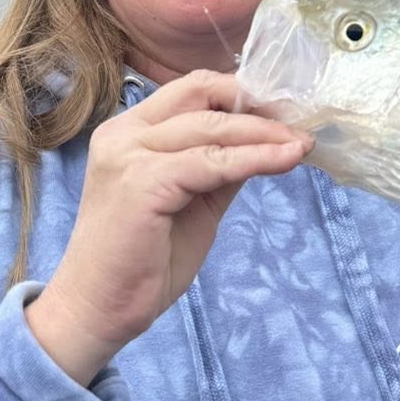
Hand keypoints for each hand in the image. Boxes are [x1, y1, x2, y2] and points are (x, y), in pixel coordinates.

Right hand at [27, 71, 312, 384]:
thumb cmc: (141, 261)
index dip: (240, 92)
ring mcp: (128, 155)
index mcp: (129, 131)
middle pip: (201, 94)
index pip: (191, 89)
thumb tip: (267, 140)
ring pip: (211, 126)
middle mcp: (123, 133)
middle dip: (256, 103)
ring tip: (301, 141)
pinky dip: (254, 158)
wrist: (98, 310)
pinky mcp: (142, 183)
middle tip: (298, 119)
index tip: (283, 107)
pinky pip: (212, 162)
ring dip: (264, 131)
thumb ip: (220, 166)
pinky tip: (286, 159)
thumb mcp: (192, 201)